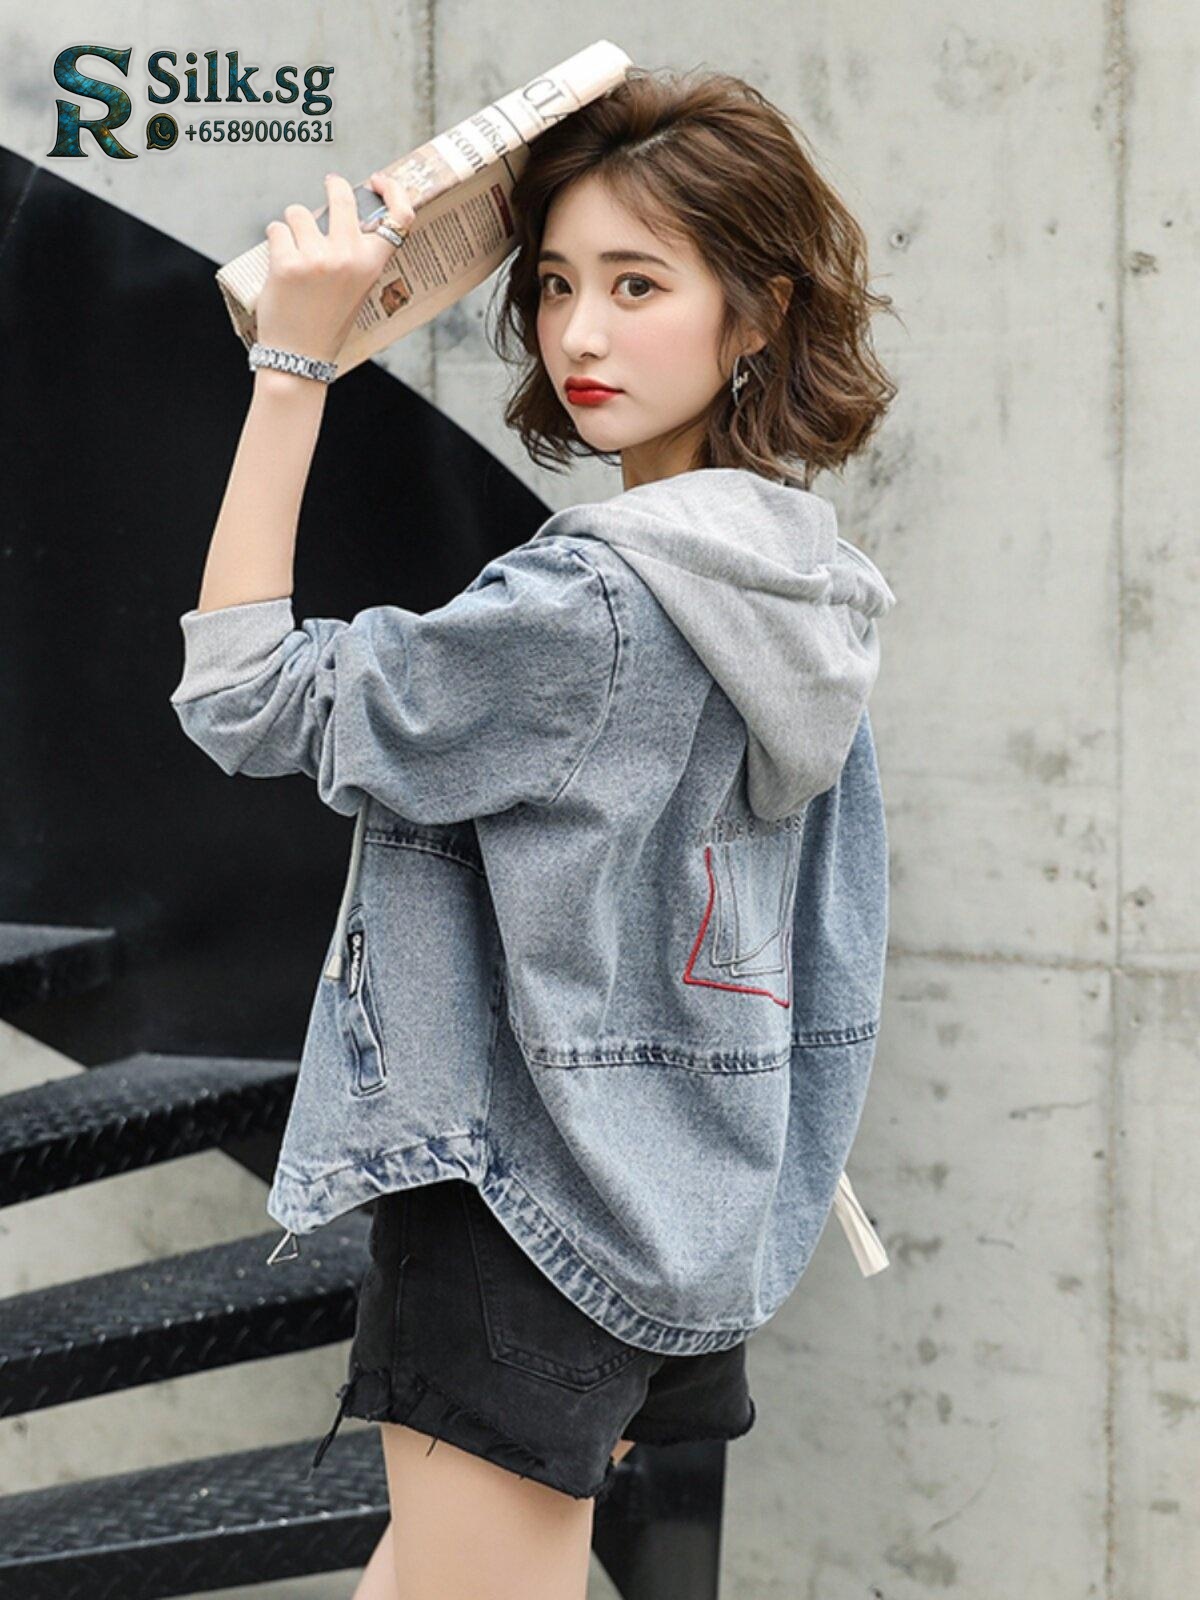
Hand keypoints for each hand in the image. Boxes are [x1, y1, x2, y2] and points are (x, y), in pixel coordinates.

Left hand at [255, 171, 417, 366]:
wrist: (299, 357)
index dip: (393, 190)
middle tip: (329, 185)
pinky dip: (275, 243)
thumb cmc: (327, 322)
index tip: (377, 181)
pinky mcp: (287, 262)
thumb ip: (356, 253)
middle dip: (332, 187)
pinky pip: (276, 230)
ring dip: (293, 226)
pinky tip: (280, 266)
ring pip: (298, 213)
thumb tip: (344, 210)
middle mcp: (348, 257)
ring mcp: (317, 259)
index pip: (399, 217)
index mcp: (372, 264)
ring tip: (295, 253)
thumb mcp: (356, 289)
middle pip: (341, 197)